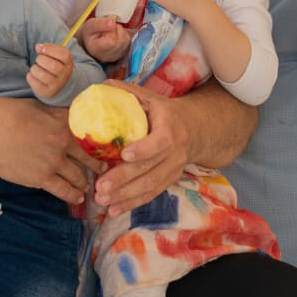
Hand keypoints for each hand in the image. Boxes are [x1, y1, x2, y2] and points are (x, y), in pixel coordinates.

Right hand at [0, 98, 100, 204]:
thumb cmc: (8, 115)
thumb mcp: (37, 107)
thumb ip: (55, 114)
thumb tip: (66, 115)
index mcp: (63, 124)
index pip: (88, 134)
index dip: (98, 142)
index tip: (105, 147)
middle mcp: (63, 144)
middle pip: (87, 157)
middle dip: (97, 165)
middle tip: (103, 169)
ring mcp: (53, 163)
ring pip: (77, 176)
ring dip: (84, 182)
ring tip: (87, 186)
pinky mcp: (42, 179)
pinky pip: (63, 190)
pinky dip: (72, 195)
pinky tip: (78, 198)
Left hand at [27, 43, 73, 99]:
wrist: (59, 85)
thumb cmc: (55, 65)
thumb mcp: (56, 55)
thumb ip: (48, 48)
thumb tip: (38, 47)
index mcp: (68, 64)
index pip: (65, 55)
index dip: (51, 50)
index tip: (43, 49)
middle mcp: (64, 75)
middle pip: (53, 66)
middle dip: (41, 59)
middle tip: (39, 59)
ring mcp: (57, 85)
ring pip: (43, 75)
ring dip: (34, 68)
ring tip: (35, 68)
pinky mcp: (47, 92)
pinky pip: (35, 83)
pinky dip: (30, 76)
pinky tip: (33, 75)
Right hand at [79, 15, 130, 63]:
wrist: (89, 42)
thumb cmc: (89, 33)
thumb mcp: (90, 25)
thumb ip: (99, 24)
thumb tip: (112, 22)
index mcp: (96, 50)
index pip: (111, 41)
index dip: (111, 29)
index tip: (106, 25)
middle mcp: (107, 57)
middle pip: (121, 40)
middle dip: (117, 29)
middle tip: (108, 27)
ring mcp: (115, 57)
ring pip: (126, 41)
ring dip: (121, 32)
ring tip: (111, 31)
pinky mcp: (121, 55)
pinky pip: (128, 43)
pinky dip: (123, 36)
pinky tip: (115, 35)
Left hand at [92, 79, 189, 212]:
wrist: (197, 129)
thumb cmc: (165, 112)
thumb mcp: (151, 98)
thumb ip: (127, 93)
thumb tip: (99, 87)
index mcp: (170, 127)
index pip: (159, 141)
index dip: (144, 149)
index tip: (124, 154)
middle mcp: (175, 151)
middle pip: (150, 169)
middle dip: (124, 179)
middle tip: (101, 187)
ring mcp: (174, 168)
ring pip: (150, 186)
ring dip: (125, 196)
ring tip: (102, 200)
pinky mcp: (169, 180)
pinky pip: (151, 194)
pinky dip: (132, 204)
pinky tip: (114, 209)